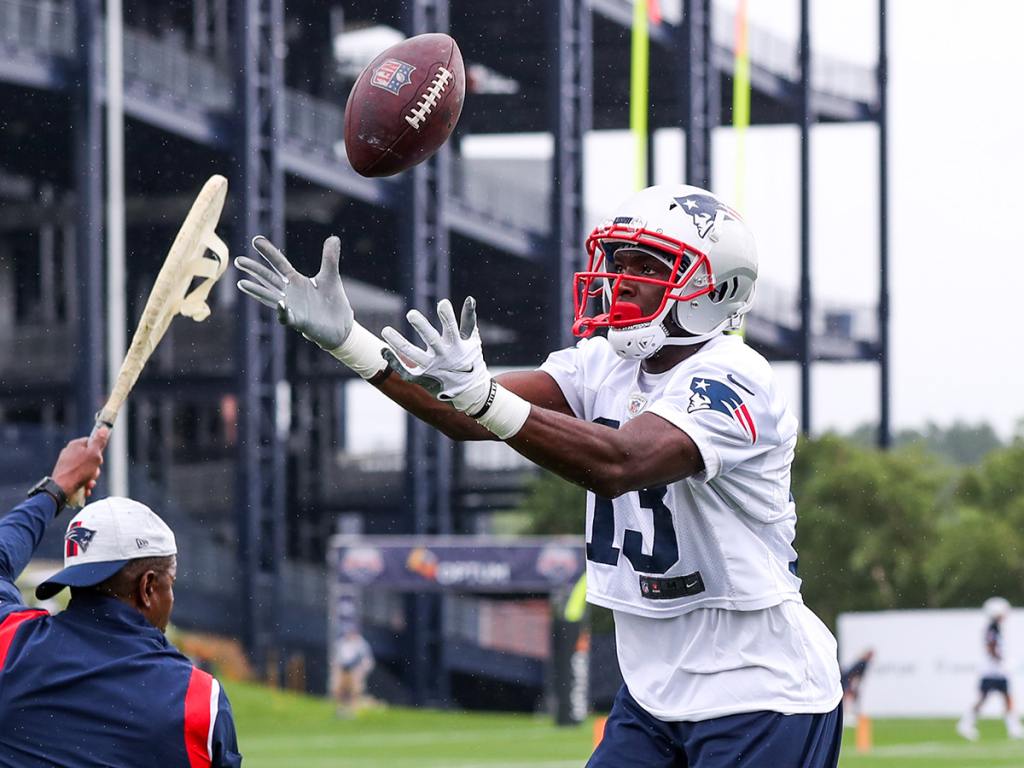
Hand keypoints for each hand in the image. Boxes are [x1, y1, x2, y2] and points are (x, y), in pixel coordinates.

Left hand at [52, 428, 108, 499]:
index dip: (98, 452)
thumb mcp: (94, 454)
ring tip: (88, 483)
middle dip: (94, 468)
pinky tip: (84, 488)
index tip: (99, 459)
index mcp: (75, 445)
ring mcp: (66, 464)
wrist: (61, 489)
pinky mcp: (64, 474)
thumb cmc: (79, 471)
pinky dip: (83, 483)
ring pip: (85, 469)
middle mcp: (69, 452)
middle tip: (93, 472)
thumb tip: (103, 429)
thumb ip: (99, 442)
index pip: (92, 442)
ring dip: (90, 477)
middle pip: (89, 457)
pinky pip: (78, 476)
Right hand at [235, 235, 353, 349]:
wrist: (341, 327)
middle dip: (254, 270)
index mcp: (296, 281)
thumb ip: (329, 258)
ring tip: (240, 283)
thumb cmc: (332, 302)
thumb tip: (333, 238)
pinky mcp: (299, 322)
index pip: (279, 263)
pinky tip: (281, 304)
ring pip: (270, 297)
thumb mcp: (331, 276)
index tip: (256, 240)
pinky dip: (283, 311)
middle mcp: (290, 293)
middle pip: (269, 279)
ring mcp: (292, 308)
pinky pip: (287, 317)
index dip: (269, 252)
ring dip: (256, 291)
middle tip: (238, 260)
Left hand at [381, 297, 491, 412]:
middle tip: (411, 313)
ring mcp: (432, 368)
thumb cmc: (470, 361)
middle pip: (431, 340)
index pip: (452, 329)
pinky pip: (405, 371)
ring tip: (385, 330)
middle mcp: (443, 357)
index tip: (443, 303)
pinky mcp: (422, 378)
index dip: (448, 316)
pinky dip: (393, 361)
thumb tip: (470, 298)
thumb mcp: (472, 341)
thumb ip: (469, 320)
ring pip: (412, 355)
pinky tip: (384, 350)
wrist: (469, 392)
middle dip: (422, 327)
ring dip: (398, 343)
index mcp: (457, 346)